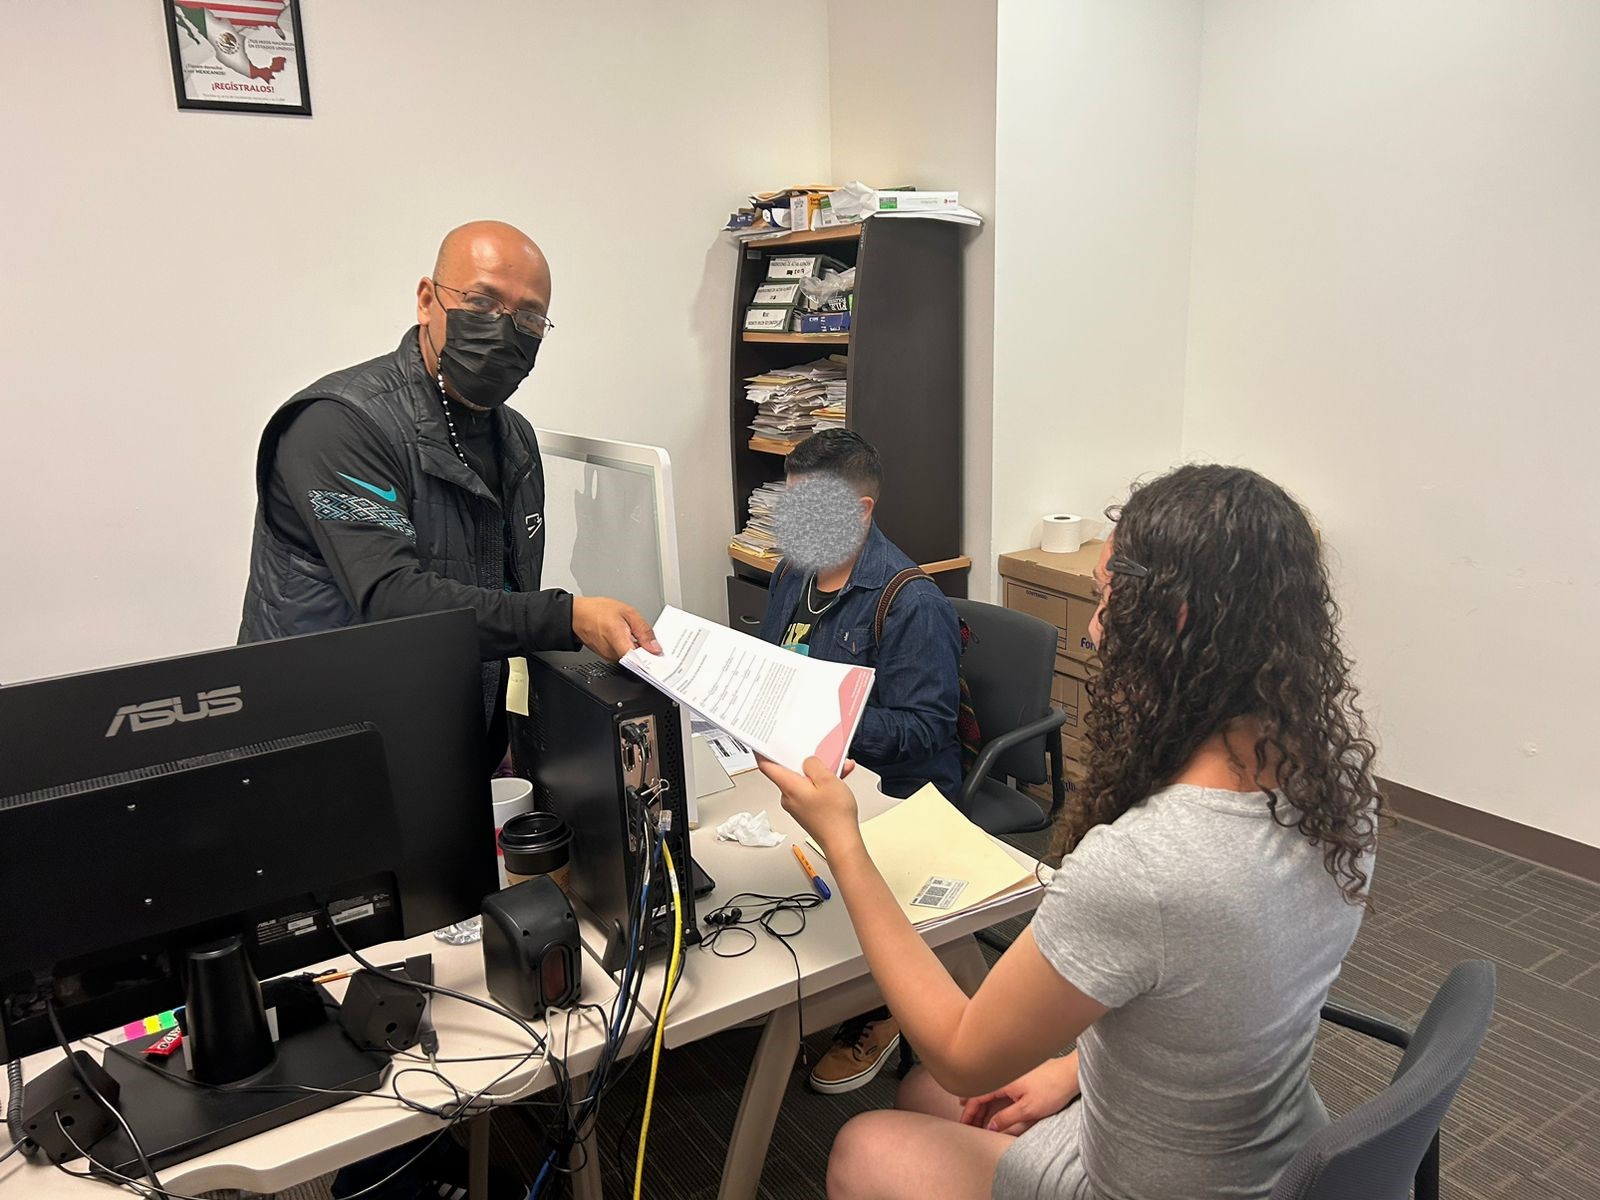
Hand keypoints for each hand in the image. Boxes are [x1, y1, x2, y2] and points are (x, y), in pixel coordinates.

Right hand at [571, 596, 660, 661]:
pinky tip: (629, 638)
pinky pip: (624, 655)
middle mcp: (613, 653)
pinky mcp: (608, 657)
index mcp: (618, 640)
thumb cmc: (597, 611)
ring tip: (637, 635)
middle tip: (652, 641)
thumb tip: (655, 647)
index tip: (661, 658)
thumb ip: (643, 630)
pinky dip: (629, 648)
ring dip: (638, 649)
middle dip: (647, 652)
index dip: (651, 661)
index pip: (638, 661)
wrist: (577, 615)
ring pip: (631, 657)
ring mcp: (609, 657)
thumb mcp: (627, 612)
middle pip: (637, 660)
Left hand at [756, 755, 861, 857]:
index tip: (761, 742)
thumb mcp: (828, 780)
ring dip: (820, 773)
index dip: (763, 752)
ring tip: (838, 770)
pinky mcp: (806, 810)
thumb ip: (814, 765)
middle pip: (789, 771)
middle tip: (819, 754)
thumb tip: (808, 761)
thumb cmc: (835, 817)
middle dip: (806, 761)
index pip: (766, 766)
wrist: (842, 843)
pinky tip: (838, 781)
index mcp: (789, 787)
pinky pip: (811, 791)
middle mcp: (789, 796)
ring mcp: (797, 805)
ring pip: (804, 781)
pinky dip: (823, 785)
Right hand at [958, 1052, 1079, 1135]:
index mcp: (1002, 1081)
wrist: (1070, 1074)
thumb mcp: (1028, 1110)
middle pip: (980, 1092)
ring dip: (981, 1104)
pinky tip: (990, 1104)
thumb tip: (990, 1126)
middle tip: (967, 1125)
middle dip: (972, 1109)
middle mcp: (1003, 1075)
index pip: (977, 1097)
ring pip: (989, 1090)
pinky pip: (997, 1087)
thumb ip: (1006, 1118)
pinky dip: (990, 1098)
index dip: (969, 1112)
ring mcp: (1011, 1074)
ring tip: (974, 1118)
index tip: (963, 1125)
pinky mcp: (1019, 1076)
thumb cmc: (1052, 1089)